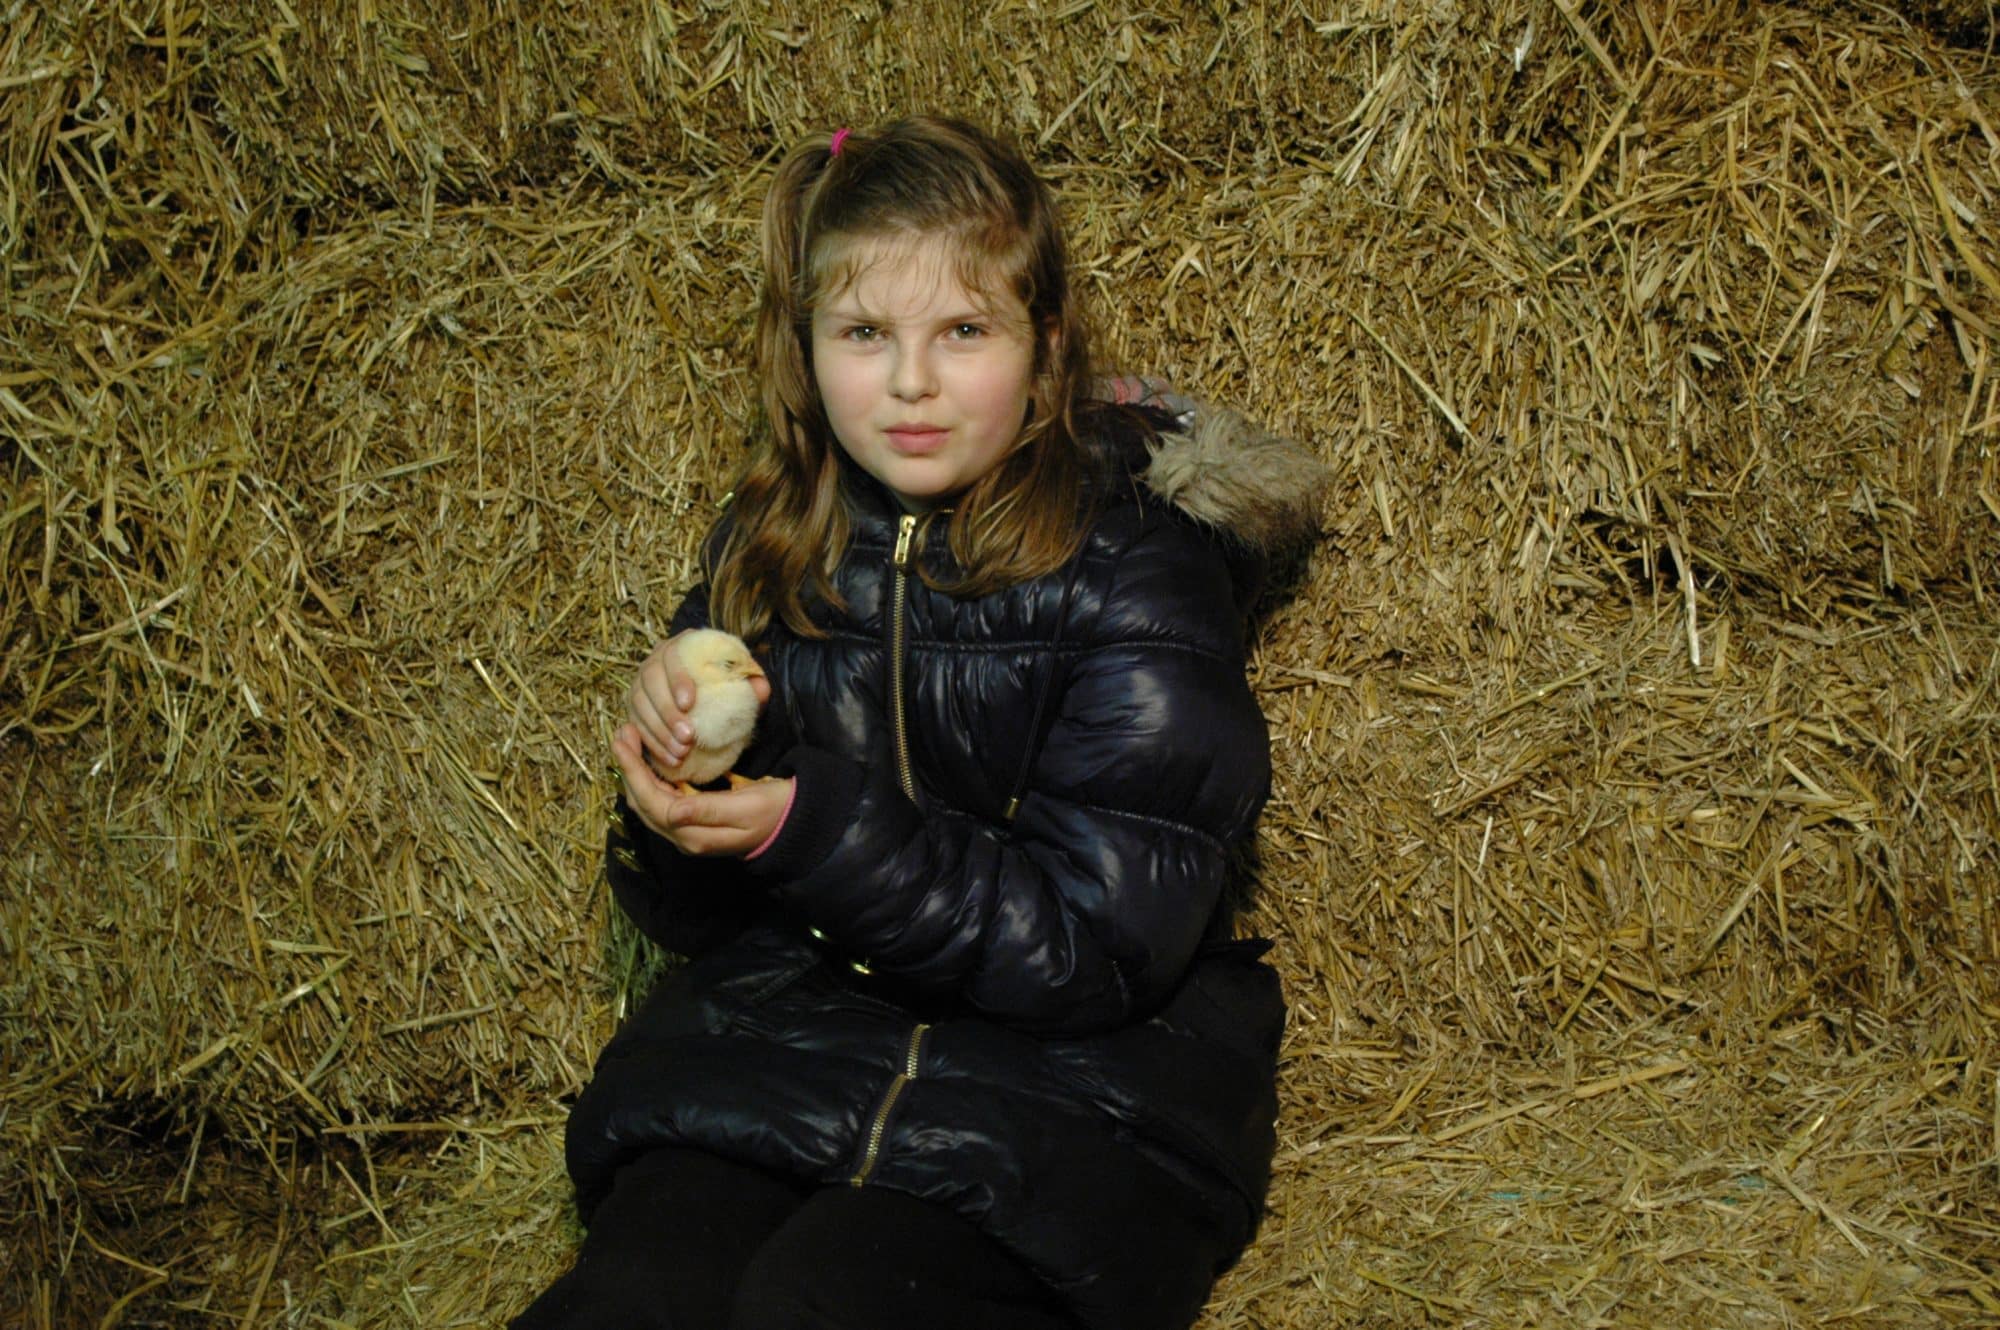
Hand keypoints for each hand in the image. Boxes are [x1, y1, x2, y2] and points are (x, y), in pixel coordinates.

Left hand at [614, 723, 793, 856]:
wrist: (793, 822)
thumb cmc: (774, 810)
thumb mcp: (746, 806)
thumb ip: (708, 810)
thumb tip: (673, 812)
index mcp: (695, 836)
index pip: (652, 803)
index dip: (634, 772)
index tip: (625, 740)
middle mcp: (685, 838)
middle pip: (643, 804)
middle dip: (628, 769)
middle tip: (622, 734)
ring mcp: (687, 833)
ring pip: (648, 804)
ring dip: (636, 773)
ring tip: (629, 742)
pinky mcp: (692, 823)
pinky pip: (661, 801)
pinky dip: (650, 779)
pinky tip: (648, 760)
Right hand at [627, 632, 772, 771]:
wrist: (710, 697)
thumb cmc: (726, 685)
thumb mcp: (743, 682)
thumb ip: (753, 683)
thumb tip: (760, 687)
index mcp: (682, 646)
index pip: (673, 655)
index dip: (677, 678)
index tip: (689, 703)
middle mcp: (656, 660)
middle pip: (650, 680)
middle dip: (667, 711)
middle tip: (687, 736)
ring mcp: (641, 683)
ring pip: (638, 704)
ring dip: (658, 730)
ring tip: (681, 752)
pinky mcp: (635, 706)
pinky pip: (635, 724)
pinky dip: (651, 743)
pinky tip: (670, 759)